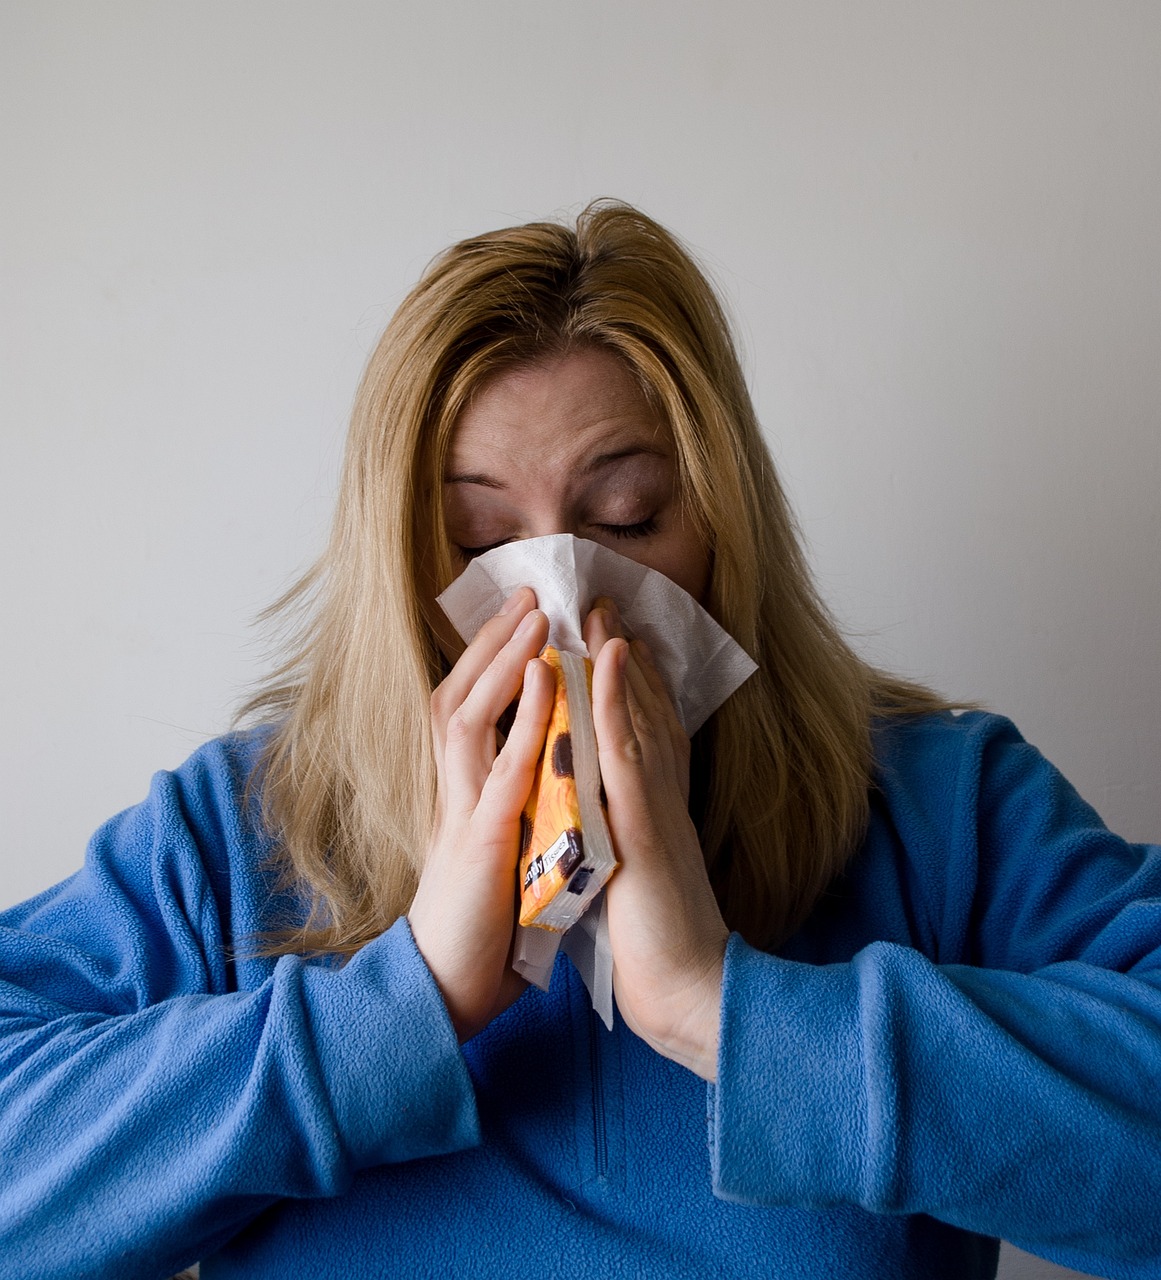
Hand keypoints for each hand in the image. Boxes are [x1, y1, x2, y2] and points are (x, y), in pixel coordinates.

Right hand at [409, 588, 552, 1041]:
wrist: (444, 994)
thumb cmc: (479, 931)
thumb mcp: (496, 854)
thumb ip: (510, 812)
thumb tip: (541, 780)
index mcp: (461, 795)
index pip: (467, 712)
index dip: (488, 664)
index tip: (520, 622)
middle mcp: (454, 793)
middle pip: (460, 696)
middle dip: (491, 642)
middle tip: (528, 592)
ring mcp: (462, 812)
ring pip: (470, 715)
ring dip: (502, 660)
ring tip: (534, 613)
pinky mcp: (482, 841)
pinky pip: (502, 765)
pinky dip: (524, 715)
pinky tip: (546, 675)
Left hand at [584, 601, 727, 1080]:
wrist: (691, 993)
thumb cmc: (658, 944)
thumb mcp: (639, 873)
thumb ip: (628, 837)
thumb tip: (606, 821)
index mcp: (656, 809)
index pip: (645, 732)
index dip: (631, 685)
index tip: (614, 640)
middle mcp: (661, 797)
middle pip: (644, 712)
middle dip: (623, 656)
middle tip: (605, 603)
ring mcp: (654, 805)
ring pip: (636, 718)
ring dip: (619, 661)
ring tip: (600, 609)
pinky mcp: (643, 824)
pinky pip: (627, 749)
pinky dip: (617, 699)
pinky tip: (608, 659)